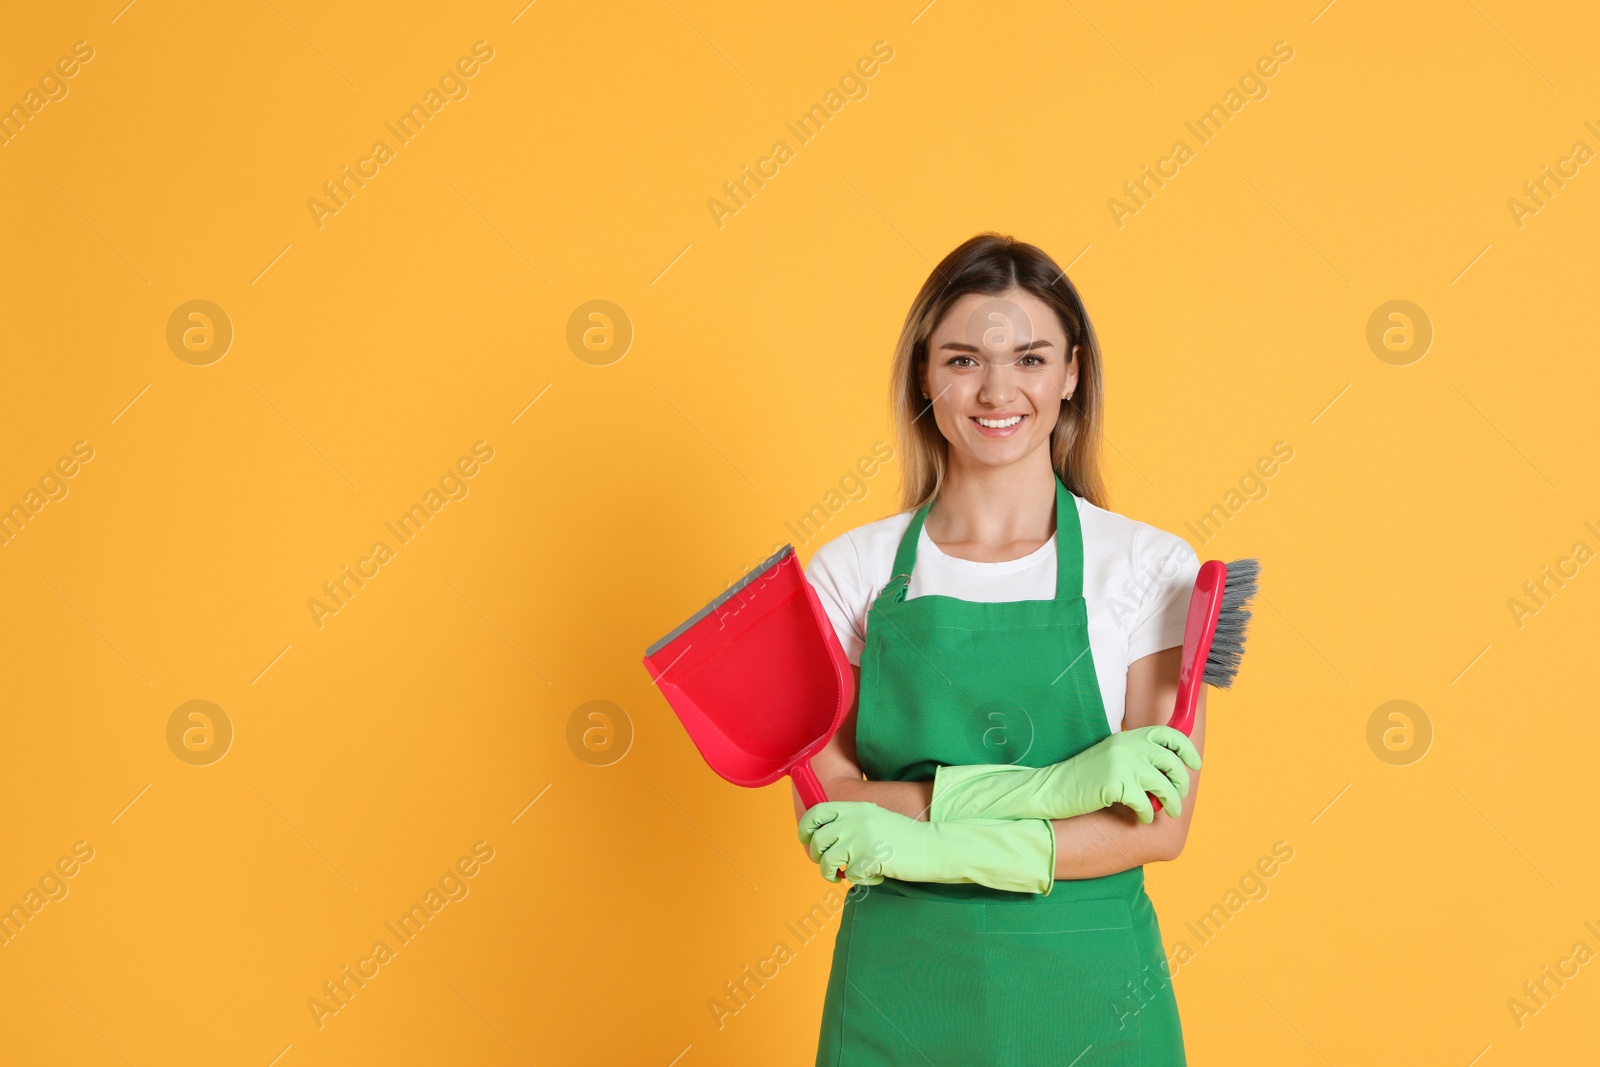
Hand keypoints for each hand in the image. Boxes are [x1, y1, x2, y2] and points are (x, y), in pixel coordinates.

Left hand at [797, 801, 905, 884]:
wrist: (933, 847)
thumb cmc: (904, 838)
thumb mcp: (874, 818)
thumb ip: (851, 823)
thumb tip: (823, 840)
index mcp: (855, 808)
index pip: (817, 812)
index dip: (805, 828)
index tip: (806, 839)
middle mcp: (854, 820)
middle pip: (817, 841)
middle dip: (818, 857)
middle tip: (830, 865)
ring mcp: (860, 839)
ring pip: (828, 862)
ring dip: (832, 874)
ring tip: (846, 875)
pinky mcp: (868, 858)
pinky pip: (849, 876)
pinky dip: (860, 880)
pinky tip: (875, 874)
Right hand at [1066, 725, 1199, 821]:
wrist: (1052, 788)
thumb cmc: (1084, 778)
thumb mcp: (1112, 756)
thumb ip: (1137, 756)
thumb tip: (1168, 771)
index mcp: (1128, 737)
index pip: (1168, 733)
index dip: (1187, 749)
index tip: (1194, 764)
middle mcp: (1128, 746)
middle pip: (1171, 762)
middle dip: (1180, 782)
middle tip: (1178, 795)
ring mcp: (1122, 764)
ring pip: (1164, 786)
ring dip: (1172, 803)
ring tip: (1169, 812)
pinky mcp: (1116, 784)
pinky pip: (1146, 804)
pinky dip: (1147, 815)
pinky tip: (1141, 818)